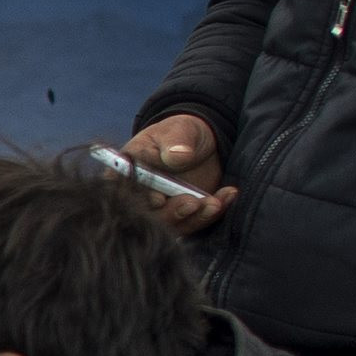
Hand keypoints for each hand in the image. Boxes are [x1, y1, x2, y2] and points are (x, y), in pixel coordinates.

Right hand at [125, 113, 236, 235]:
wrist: (201, 145)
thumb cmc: (181, 133)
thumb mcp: (178, 131)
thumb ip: (175, 142)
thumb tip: (177, 155)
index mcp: (128, 173)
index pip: (126, 191)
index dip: (140, 198)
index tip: (158, 198)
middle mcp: (141, 197)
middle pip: (148, 215)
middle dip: (171, 212)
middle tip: (192, 203)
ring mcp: (163, 210)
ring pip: (174, 225)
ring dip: (195, 217)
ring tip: (215, 202)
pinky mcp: (185, 217)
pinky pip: (197, 222)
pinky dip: (213, 213)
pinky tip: (228, 195)